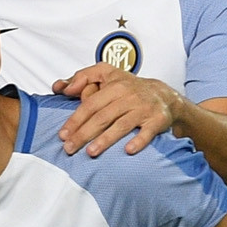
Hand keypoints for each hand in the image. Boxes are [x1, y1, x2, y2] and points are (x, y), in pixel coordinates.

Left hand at [53, 64, 188, 156]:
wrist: (165, 96)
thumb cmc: (130, 87)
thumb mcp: (107, 74)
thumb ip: (82, 77)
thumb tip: (61, 88)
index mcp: (115, 86)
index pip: (90, 105)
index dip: (75, 120)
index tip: (63, 134)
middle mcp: (129, 96)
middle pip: (102, 117)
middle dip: (84, 133)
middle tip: (70, 148)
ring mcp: (143, 109)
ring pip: (121, 125)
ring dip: (105, 140)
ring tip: (91, 152)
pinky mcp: (157, 120)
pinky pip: (147, 132)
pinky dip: (139, 141)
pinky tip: (127, 150)